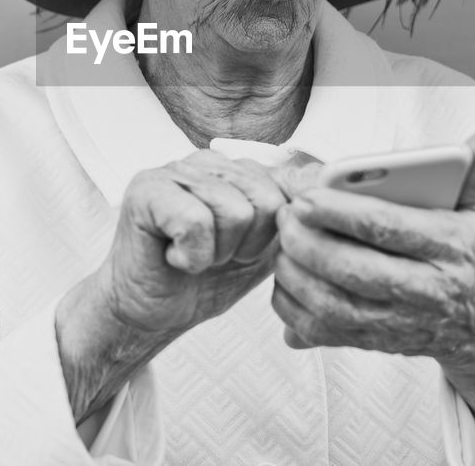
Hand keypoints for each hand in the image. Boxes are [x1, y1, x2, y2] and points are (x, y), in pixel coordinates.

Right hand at [94, 149, 312, 334]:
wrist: (152, 314)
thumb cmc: (204, 279)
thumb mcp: (265, 249)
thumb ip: (294, 215)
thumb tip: (327, 179)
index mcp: (238, 169)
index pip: (289, 185)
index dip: (275, 234)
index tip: (245, 251)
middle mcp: (209, 160)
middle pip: (267, 200)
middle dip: (247, 245)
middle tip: (215, 255)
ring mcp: (175, 169)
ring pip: (234, 211)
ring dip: (217, 253)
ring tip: (194, 255)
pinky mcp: (147, 188)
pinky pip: (196, 223)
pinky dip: (191, 256)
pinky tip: (175, 257)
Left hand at [271, 123, 474, 382]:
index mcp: (453, 246)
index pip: (386, 226)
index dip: (339, 211)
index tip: (305, 195)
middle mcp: (430, 290)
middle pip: (355, 270)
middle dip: (309, 242)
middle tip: (284, 216)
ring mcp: (405, 322)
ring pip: (337, 307)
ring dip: (297, 277)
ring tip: (281, 245)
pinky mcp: (383, 344)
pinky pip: (329, 334)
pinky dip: (296, 311)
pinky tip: (286, 282)